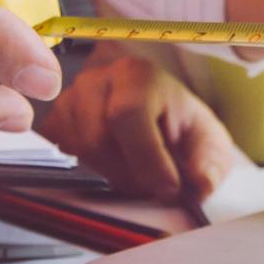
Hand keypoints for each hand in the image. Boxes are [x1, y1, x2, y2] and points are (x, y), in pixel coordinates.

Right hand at [34, 46, 244, 203]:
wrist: (161, 120)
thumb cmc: (183, 129)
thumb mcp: (209, 144)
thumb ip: (209, 165)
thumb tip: (200, 185)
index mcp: (138, 75)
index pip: (128, 114)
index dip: (148, 158)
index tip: (168, 189)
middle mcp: (97, 81)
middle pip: (99, 140)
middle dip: (132, 174)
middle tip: (156, 186)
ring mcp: (70, 101)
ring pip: (81, 153)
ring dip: (114, 176)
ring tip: (139, 174)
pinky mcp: (54, 124)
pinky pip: (65, 158)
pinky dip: (92, 172)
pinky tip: (116, 167)